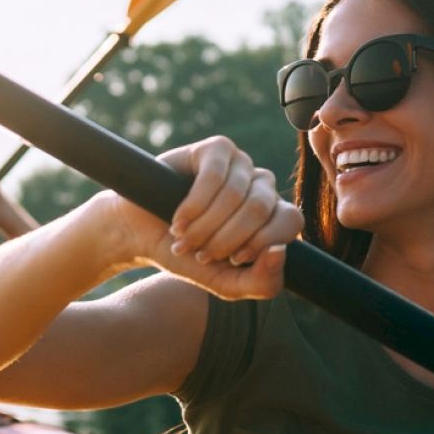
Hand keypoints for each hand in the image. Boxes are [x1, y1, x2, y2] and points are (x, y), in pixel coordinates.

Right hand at [94, 136, 301, 300]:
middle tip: (200, 253)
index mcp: (274, 215)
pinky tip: (178, 219)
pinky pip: (214, 176)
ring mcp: (241, 164)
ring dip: (204, 226)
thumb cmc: (189, 257)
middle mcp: (262, 186)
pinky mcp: (216, 149)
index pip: (290, 221)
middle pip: (260, 208)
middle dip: (225, 239)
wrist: (143, 236)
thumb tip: (279, 251)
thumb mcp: (228, 284)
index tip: (232, 261)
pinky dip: (193, 206)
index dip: (261, 243)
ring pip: (236, 194)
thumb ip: (262, 282)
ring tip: (183, 238)